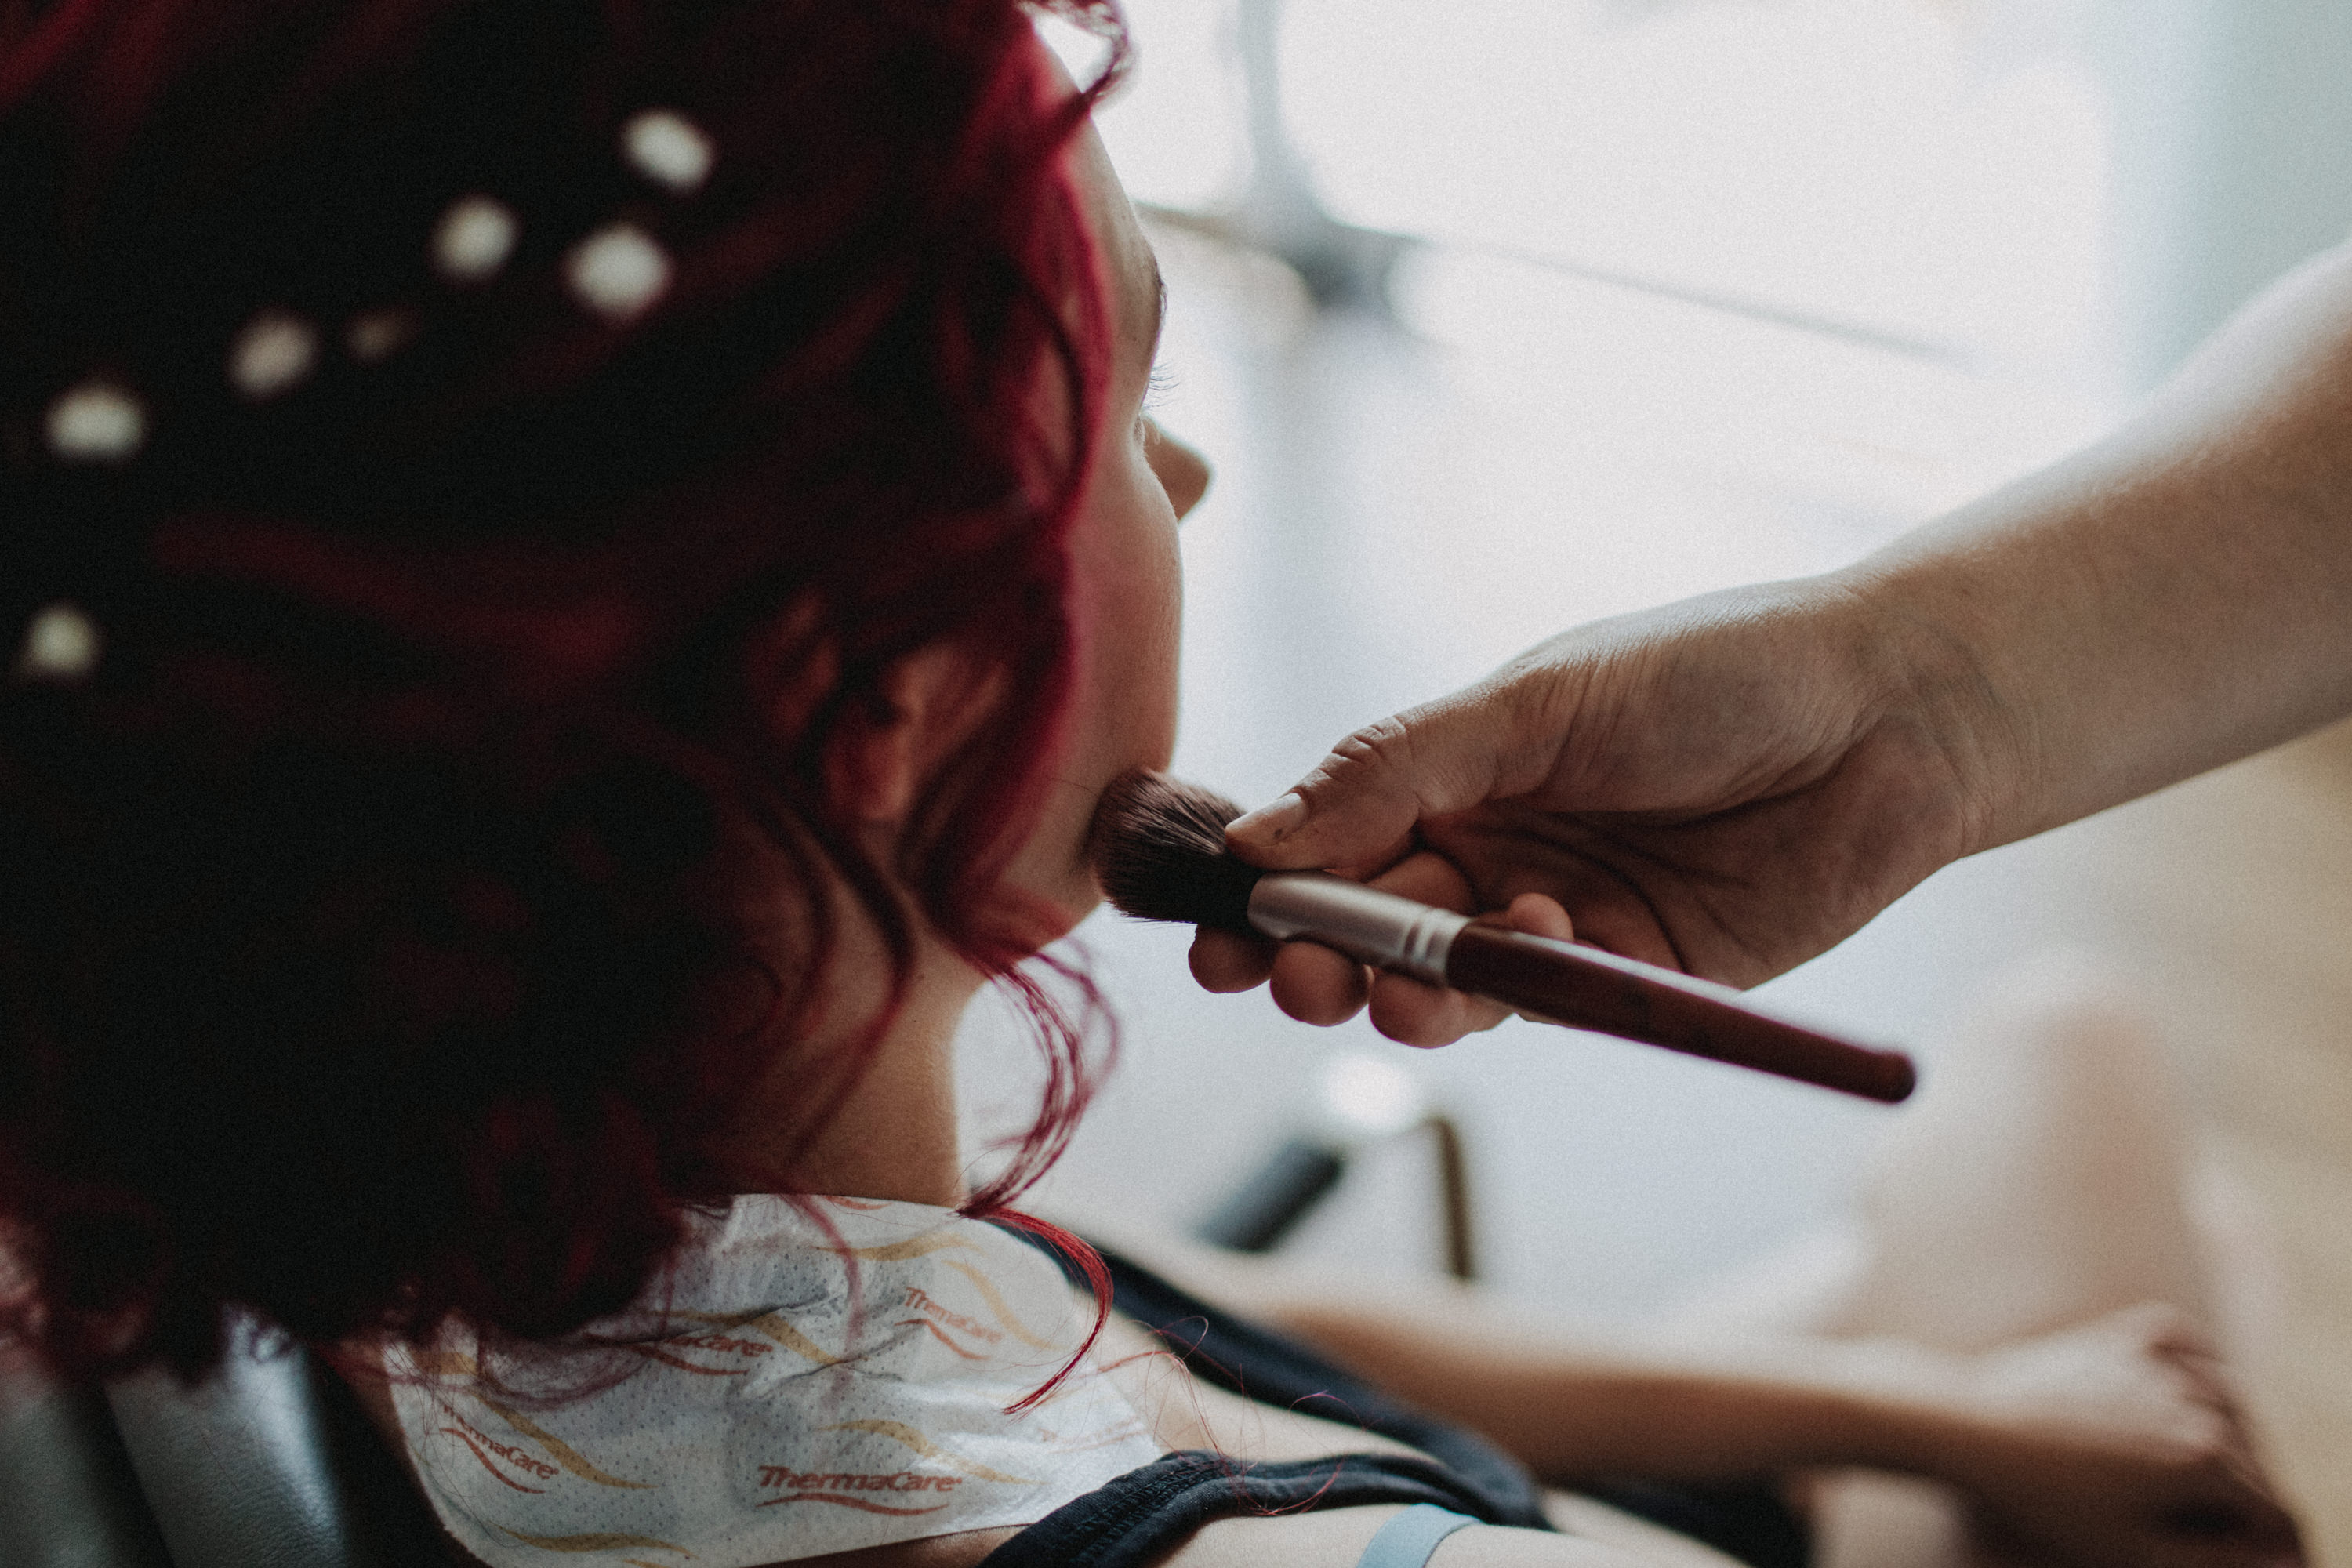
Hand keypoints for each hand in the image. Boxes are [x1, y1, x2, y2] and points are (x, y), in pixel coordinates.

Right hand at [1191, 574, 2012, 1042]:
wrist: (1893, 715)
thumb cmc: (1713, 672)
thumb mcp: (1536, 701)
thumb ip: (1397, 769)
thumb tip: (1255, 837)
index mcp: (1452, 767)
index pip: (1324, 837)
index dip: (1261, 887)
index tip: (1207, 932)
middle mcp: (1489, 848)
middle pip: (1366, 923)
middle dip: (1314, 954)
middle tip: (1285, 975)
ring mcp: (1554, 919)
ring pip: (1440, 982)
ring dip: (1397, 993)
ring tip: (1382, 990)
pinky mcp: (1629, 979)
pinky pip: (1540, 1007)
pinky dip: (1511, 991)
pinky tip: (1532, 944)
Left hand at [1931, 1304, 2301, 1567]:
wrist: (1968, 1428)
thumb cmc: (2044, 1500)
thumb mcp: (2134, 1550)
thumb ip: (2219, 1557)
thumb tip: (2278, 1558)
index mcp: (2204, 1458)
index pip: (2268, 1505)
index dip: (2260, 1535)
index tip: (2232, 1544)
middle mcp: (2192, 1402)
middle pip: (2254, 1452)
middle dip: (2248, 1486)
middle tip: (2219, 1513)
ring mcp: (2159, 1363)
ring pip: (2228, 1396)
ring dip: (2231, 1428)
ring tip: (2209, 1461)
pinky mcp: (2125, 1336)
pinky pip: (2184, 1340)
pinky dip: (2197, 1360)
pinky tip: (2189, 1385)